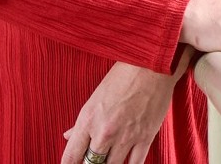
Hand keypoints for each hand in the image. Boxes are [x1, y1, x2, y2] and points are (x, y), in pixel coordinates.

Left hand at [60, 60, 179, 163]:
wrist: (152, 66)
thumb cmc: (123, 76)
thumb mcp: (96, 97)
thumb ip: (82, 121)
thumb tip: (68, 136)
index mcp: (87, 120)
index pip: (70, 157)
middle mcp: (104, 132)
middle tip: (94, 158)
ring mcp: (125, 137)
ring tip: (109, 158)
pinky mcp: (145, 137)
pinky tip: (125, 163)